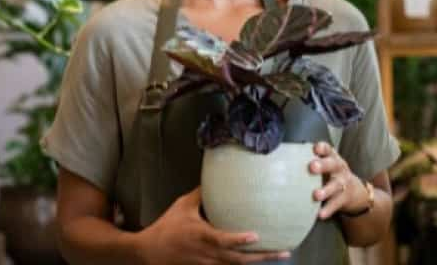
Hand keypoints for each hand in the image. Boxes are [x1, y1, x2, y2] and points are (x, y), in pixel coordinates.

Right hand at [138, 187, 290, 264]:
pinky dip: (244, 264)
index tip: (256, 236)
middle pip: (239, 259)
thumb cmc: (167, 227)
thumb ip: (200, 194)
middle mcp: (209, 253)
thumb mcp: (182, 205)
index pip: (224, 239)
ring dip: (258, 261)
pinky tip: (256, 259)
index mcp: (202, 235)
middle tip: (284, 252)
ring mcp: (209, 264)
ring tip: (278, 255)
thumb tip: (214, 180)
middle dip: (263, 257)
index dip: (239, 239)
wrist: (152, 252)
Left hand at [310, 141, 365, 219]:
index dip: (322, 148)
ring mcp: (343, 183)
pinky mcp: (344, 198)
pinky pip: (336, 204)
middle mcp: (338, 168)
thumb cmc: (330, 174)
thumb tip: (281, 161)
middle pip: (332, 165)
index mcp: (332, 157)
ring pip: (335, 186)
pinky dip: (328, 209)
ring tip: (316, 195)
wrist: (354, 192)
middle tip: (312, 167)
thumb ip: (309, 160)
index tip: (315, 149)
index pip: (328, 149)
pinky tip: (320, 214)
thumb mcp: (325, 164)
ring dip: (325, 190)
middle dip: (323, 165)